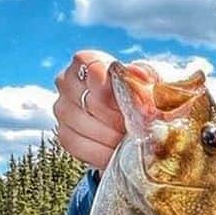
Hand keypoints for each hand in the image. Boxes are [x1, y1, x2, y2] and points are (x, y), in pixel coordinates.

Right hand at [53, 50, 151, 168]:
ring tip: (131, 138)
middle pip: (91, 102)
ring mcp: (62, 109)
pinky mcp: (64, 135)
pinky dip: (102, 152)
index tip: (134, 104)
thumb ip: (148, 76)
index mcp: (86, 62)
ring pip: (85, 126)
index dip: (116, 90)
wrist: (137, 119)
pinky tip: (118, 151)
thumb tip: (140, 76)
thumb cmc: (143, 94)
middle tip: (138, 126)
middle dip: (120, 118)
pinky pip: (79, 147)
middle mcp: (67, 82)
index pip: (94, 70)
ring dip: (113, 137)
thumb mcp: (153, 82)